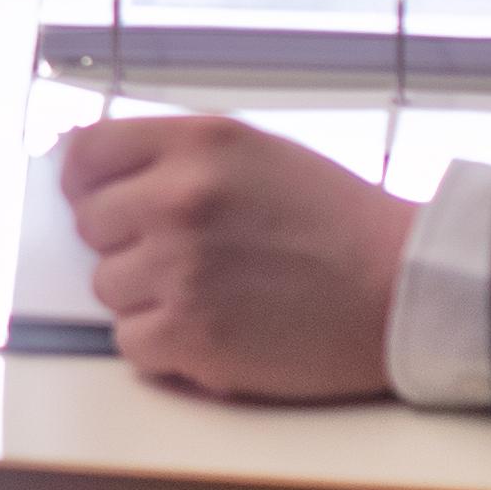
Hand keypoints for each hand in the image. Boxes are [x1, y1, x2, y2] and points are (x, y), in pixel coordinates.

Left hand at [60, 115, 411, 399]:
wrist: (406, 290)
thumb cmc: (337, 221)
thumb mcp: (256, 153)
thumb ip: (176, 156)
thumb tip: (90, 169)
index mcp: (196, 144)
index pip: (85, 155)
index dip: (88, 183)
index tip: (105, 201)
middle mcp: (179, 200)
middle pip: (90, 227)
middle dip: (127, 242)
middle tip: (187, 254)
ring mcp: (181, 270)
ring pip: (107, 288)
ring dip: (148, 296)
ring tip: (214, 292)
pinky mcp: (192, 336)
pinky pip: (130, 342)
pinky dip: (164, 345)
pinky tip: (214, 329)